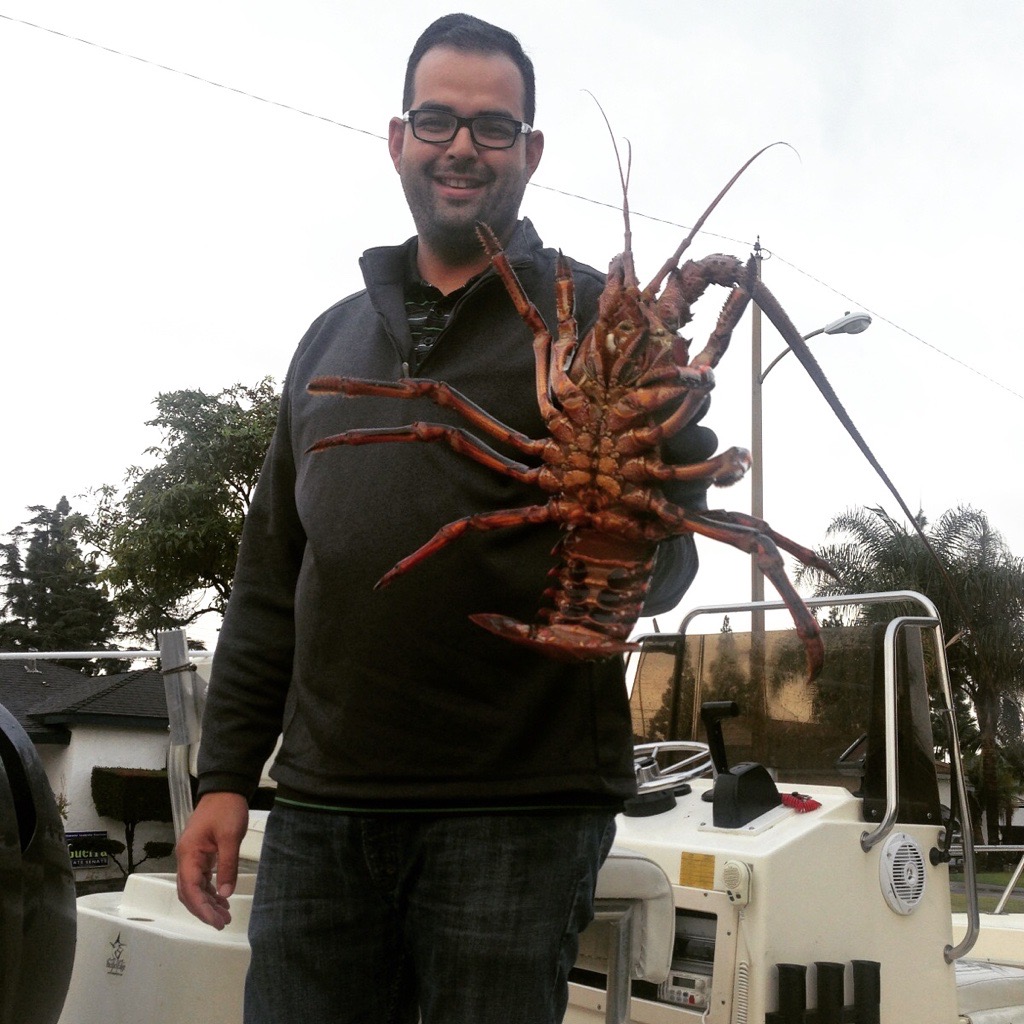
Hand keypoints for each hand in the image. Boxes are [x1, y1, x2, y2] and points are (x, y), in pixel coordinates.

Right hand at [175, 791, 248, 929]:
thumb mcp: (230, 837)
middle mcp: (186, 858)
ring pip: (195, 887)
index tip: (215, 921)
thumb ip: (227, 865)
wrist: (226, 789)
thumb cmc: (226, 809)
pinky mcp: (201, 854)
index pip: (190, 889)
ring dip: (208, 902)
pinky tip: (222, 898)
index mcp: (188, 854)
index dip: (201, 908)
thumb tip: (226, 893)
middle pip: (189, 892)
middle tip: (222, 922)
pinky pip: (202, 878)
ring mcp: (192, 856)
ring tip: (225, 915)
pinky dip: (210, 890)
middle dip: (204, 910)